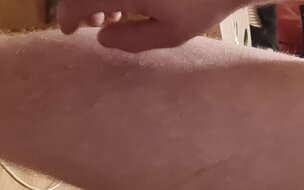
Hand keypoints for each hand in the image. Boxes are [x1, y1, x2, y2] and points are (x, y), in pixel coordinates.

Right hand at [56, 0, 239, 51]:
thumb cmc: (203, 5)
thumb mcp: (171, 33)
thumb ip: (133, 39)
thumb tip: (102, 39)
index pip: (78, 0)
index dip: (68, 16)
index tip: (69, 30)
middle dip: (82, 5)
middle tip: (97, 24)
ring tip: (115, 15)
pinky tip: (128, 3)